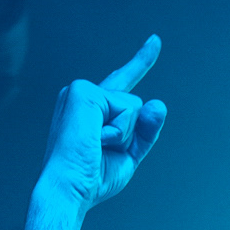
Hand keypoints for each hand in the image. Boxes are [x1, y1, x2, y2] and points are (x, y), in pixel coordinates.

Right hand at [36, 37, 166, 216]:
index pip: (122, 82)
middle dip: (130, 135)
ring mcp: (83, 90)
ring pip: (134, 106)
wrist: (70, 188)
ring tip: (97, 146)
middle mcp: (84, 95)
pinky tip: (95, 139)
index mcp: (90, 109)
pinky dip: (118, 131)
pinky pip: (127, 108)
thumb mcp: (127, 155)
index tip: (155, 41)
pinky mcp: (85, 92)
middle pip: (135, 106)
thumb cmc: (91, 178)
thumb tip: (159, 103)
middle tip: (99, 152)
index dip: (140, 62)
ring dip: (124, 134)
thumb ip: (145, 131)